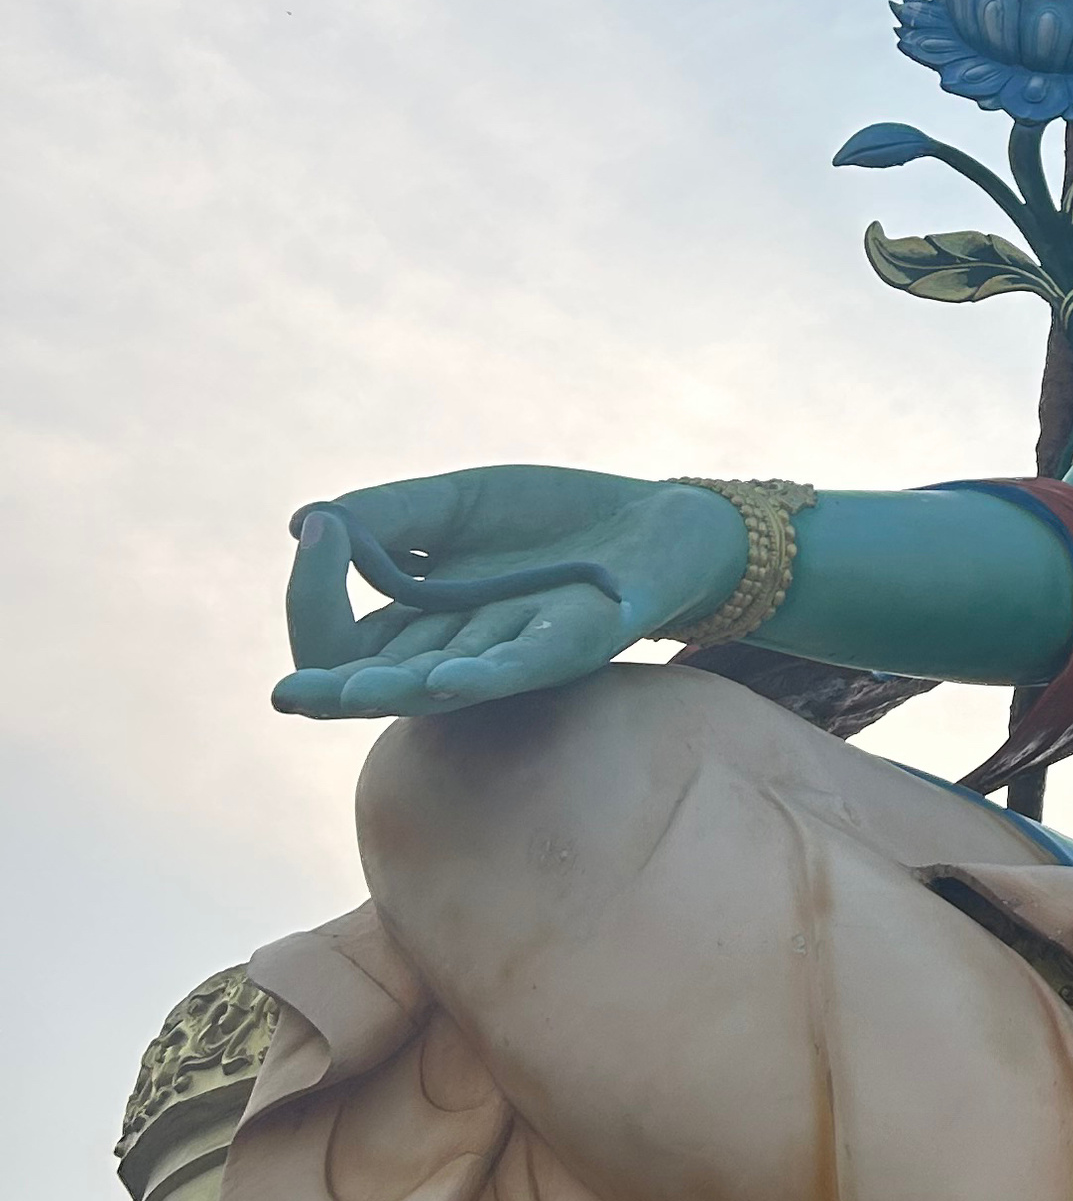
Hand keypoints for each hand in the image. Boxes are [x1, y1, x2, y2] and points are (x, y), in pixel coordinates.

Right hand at [273, 469, 746, 718]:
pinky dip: (485, 673)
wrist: (654, 517)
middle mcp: (454, 653)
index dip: (312, 596)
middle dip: (334, 687)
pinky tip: (447, 679)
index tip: (321, 532)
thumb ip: (388, 515)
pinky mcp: (576, 642)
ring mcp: (513, 655)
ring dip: (397, 688)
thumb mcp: (457, 504)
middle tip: (289, 696)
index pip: (337, 641)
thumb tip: (304, 524)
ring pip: (439, 686)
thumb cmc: (550, 522)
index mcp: (416, 626)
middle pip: (376, 685)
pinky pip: (523, 667)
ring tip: (354, 693)